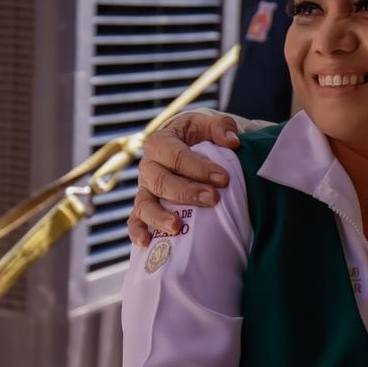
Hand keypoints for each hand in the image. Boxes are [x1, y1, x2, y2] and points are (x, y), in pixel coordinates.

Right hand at [126, 110, 242, 245]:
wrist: (184, 146)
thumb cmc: (197, 135)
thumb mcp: (207, 124)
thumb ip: (221, 127)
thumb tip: (232, 142)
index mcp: (160, 142)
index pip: (176, 155)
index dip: (198, 168)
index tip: (223, 179)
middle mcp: (148, 166)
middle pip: (161, 182)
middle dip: (187, 192)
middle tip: (213, 199)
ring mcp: (144, 189)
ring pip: (144, 204)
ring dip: (159, 217)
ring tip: (178, 227)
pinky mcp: (144, 206)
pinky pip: (135, 220)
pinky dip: (137, 232)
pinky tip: (147, 242)